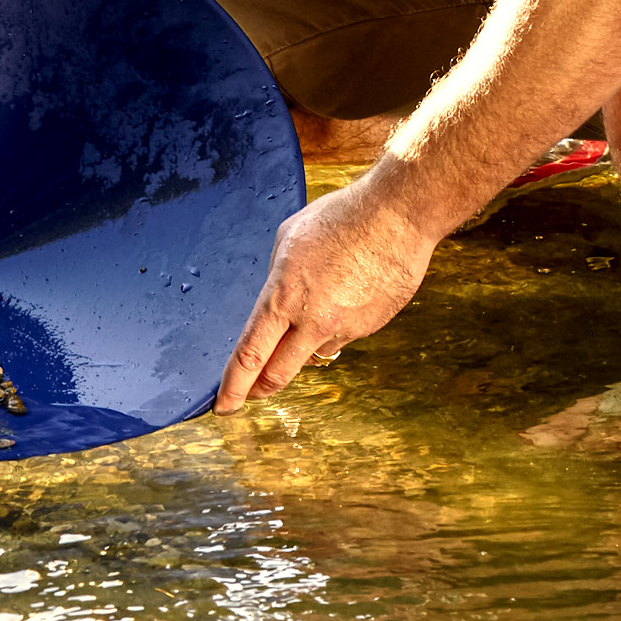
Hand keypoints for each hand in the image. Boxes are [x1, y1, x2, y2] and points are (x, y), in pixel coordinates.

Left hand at [215, 174, 436, 413]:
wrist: (396, 215)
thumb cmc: (342, 216)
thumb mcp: (289, 238)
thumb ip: (276, 276)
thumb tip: (275, 299)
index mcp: (284, 296)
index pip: (250, 354)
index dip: (233, 386)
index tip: (223, 405)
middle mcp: (313, 321)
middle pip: (279, 374)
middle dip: (260, 387)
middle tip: (252, 390)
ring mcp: (345, 328)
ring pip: (313, 353)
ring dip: (305, 342)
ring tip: (319, 300)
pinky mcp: (370, 327)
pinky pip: (343, 335)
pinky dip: (336, 324)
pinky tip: (345, 292)